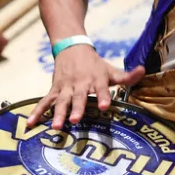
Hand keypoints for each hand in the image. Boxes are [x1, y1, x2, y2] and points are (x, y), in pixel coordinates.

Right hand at [26, 45, 145, 128]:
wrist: (71, 47)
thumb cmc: (95, 65)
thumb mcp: (111, 70)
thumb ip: (127, 76)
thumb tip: (143, 70)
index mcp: (96, 79)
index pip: (101, 88)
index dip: (102, 96)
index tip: (104, 106)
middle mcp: (80, 84)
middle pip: (78, 97)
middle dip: (76, 108)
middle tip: (75, 120)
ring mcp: (65, 88)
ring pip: (60, 101)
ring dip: (57, 113)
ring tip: (56, 126)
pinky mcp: (54, 90)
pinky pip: (44, 102)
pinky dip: (37, 113)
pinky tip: (30, 123)